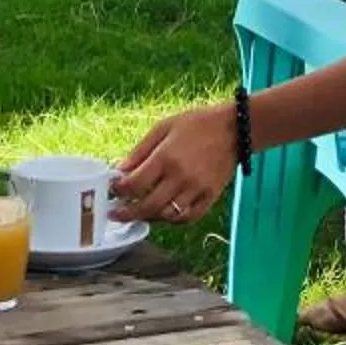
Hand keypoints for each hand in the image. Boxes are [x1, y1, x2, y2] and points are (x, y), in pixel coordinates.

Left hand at [113, 102, 238, 227]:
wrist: (234, 129)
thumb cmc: (196, 124)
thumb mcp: (163, 127)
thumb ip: (140, 151)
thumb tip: (119, 170)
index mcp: (166, 157)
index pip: (135, 184)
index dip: (119, 190)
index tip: (112, 190)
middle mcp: (181, 177)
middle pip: (148, 206)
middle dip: (127, 212)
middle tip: (116, 213)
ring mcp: (197, 189)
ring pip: (167, 216)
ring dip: (149, 217)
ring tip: (139, 212)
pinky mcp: (210, 197)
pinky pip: (188, 218)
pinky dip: (173, 220)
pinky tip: (164, 214)